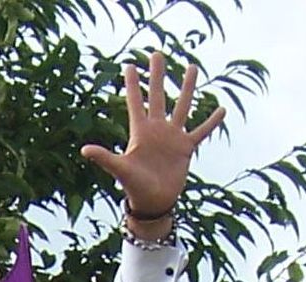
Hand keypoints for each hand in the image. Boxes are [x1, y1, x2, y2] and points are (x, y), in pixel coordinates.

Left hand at [81, 52, 224, 225]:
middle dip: (157, 75)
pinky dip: (211, 122)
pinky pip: (201, 132)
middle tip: (156, 54)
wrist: (153, 203)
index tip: (129, 65)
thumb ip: (105, 157)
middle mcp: (157, 130)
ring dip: (188, 88)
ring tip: (193, 68)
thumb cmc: (134, 188)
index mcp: (141, 131)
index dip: (132, 84)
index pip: (135, 101)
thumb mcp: (121, 169)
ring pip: (182, 106)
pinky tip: (222, 109)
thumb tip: (84, 150)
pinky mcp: (186, 148)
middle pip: (158, 96)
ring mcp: (172, 137)